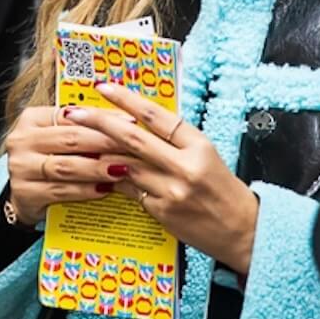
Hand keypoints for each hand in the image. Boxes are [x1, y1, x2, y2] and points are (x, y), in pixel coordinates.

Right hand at [4, 104, 128, 224]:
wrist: (21, 194)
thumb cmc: (47, 160)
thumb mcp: (58, 138)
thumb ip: (82, 128)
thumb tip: (125, 121)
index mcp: (31, 118)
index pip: (71, 114)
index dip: (103, 118)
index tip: (131, 121)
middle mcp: (22, 140)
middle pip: (70, 139)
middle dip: (106, 142)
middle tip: (133, 146)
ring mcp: (20, 167)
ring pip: (66, 166)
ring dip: (98, 168)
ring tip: (123, 169)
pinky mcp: (24, 193)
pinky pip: (61, 191)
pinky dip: (85, 190)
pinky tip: (105, 188)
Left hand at [66, 83, 259, 273]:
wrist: (244, 230)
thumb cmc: (224, 189)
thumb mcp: (207, 155)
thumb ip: (176, 140)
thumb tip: (138, 121)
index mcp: (199, 145)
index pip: (156, 115)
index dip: (127, 100)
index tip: (105, 88)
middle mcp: (185, 166)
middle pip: (133, 138)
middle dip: (99, 122)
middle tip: (75, 112)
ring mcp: (172, 191)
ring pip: (126, 165)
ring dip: (100, 153)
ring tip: (79, 141)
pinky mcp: (163, 212)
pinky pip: (130, 191)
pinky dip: (115, 179)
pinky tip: (101, 172)